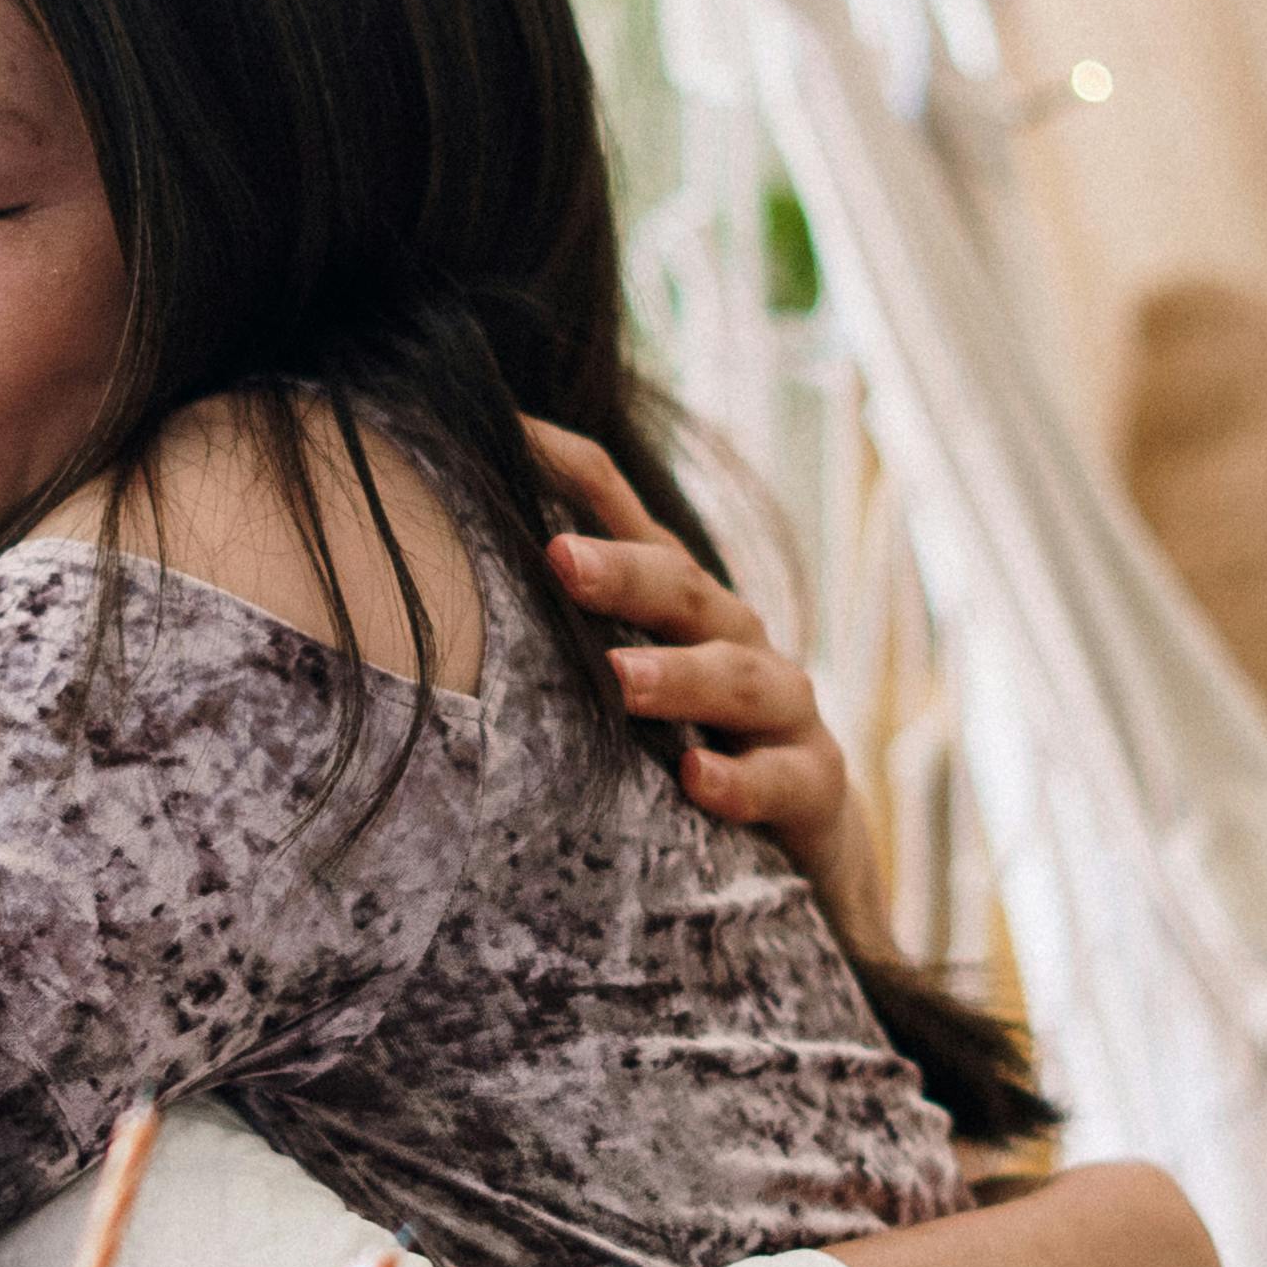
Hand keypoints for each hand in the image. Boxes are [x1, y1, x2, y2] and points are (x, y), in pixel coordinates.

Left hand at [527, 419, 886, 923]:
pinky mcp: (811, 780)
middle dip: (624, 573)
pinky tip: (694, 779)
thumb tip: (455, 541)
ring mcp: (781, 707)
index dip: (573, 472)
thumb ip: (567, 617)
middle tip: (560, 559)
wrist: (800, 828)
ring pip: (736, 678)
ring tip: (619, 681)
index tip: (508, 438)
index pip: (630, 520)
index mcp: (681, 601)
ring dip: (678, 677)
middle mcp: (734, 636)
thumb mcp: (634, 667)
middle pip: (682, 590)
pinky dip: (738, 781)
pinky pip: (778, 780)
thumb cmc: (691, 733)